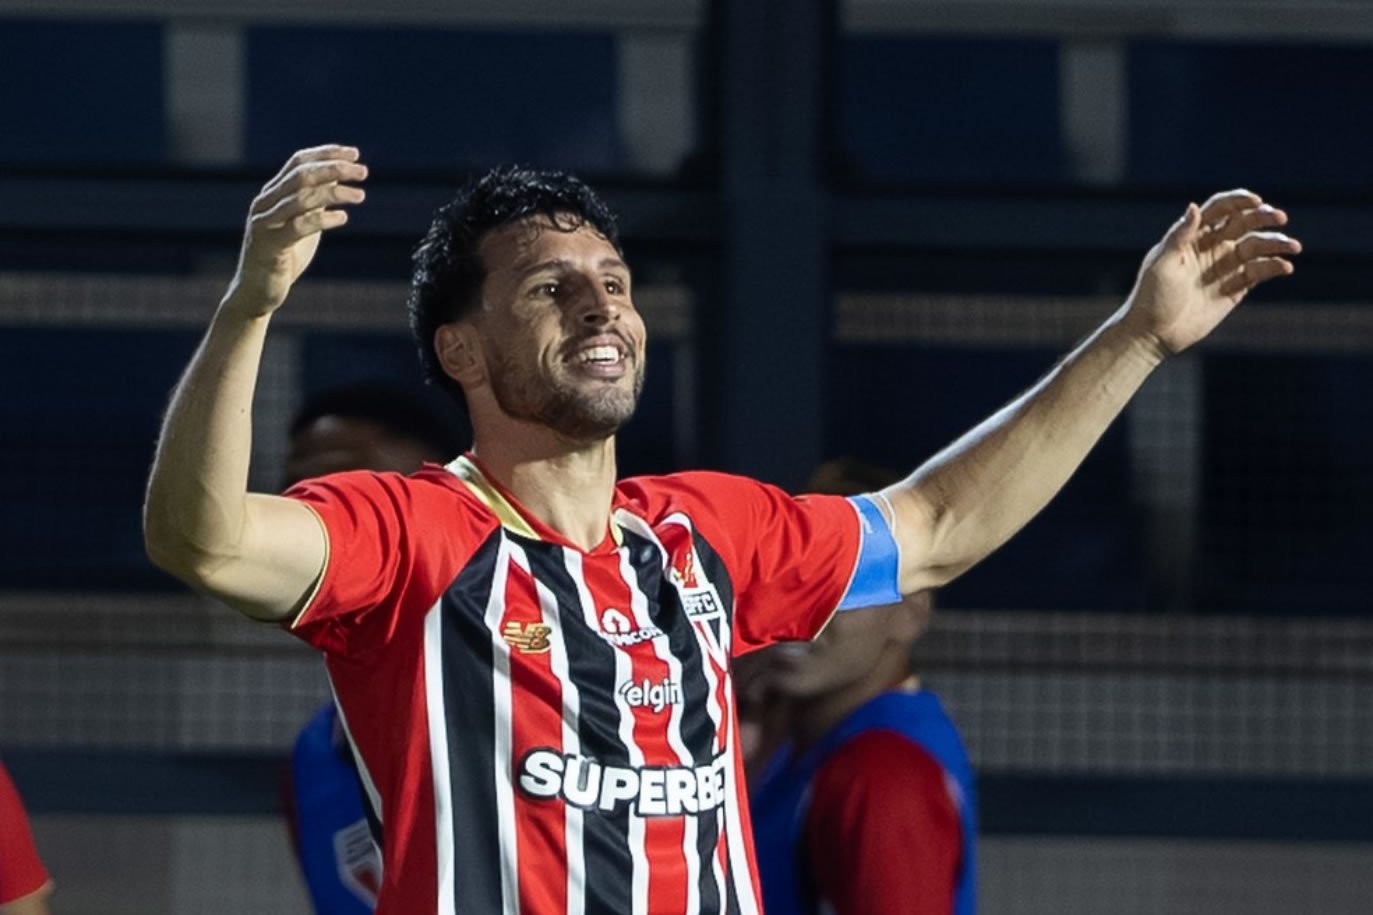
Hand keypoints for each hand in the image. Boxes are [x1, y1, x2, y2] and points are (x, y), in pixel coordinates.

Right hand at [225, 145, 367, 315]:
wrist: (257, 291)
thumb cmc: (283, 256)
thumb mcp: (302, 221)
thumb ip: (315, 200)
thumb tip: (338, 175)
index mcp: (272, 194)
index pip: (298, 162)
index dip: (326, 154)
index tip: (354, 153)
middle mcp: (265, 203)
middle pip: (301, 175)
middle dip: (334, 169)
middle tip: (363, 172)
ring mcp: (265, 223)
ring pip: (300, 198)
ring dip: (334, 193)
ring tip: (360, 195)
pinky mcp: (270, 245)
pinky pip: (299, 226)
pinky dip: (323, 219)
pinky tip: (343, 217)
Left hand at [1122, 189, 1300, 356]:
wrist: (1155, 333)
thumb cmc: (1152, 296)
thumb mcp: (1162, 264)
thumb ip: (1179, 236)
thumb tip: (1194, 207)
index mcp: (1192, 236)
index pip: (1219, 209)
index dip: (1238, 201)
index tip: (1256, 200)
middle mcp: (1212, 247)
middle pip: (1244, 223)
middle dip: (1263, 217)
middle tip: (1280, 217)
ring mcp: (1225, 266)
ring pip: (1257, 246)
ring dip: (1276, 243)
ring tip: (1294, 247)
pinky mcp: (1236, 287)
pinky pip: (1260, 272)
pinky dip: (1273, 267)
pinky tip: (1285, 267)